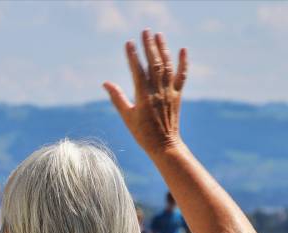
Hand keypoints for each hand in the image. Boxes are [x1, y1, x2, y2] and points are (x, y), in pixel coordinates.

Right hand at [103, 29, 187, 155]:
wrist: (164, 145)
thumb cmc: (142, 133)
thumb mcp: (127, 116)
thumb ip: (117, 98)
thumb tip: (105, 83)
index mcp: (144, 97)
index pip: (137, 72)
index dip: (133, 57)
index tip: (128, 43)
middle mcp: (158, 92)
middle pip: (154, 64)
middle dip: (149, 46)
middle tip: (145, 31)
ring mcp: (169, 92)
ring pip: (167, 67)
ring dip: (163, 49)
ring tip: (158, 35)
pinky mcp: (177, 95)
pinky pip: (181, 76)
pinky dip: (183, 62)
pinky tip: (182, 49)